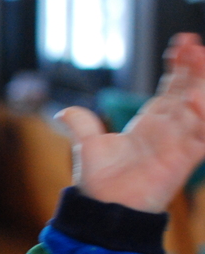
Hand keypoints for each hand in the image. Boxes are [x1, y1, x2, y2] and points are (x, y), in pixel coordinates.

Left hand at [56, 33, 204, 212]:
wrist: (104, 209)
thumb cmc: (100, 182)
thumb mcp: (88, 146)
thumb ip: (81, 124)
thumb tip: (63, 111)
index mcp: (150, 124)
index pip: (170, 89)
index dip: (179, 68)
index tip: (184, 44)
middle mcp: (168, 131)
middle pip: (187, 92)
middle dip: (194, 69)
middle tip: (194, 45)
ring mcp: (178, 144)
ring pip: (199, 109)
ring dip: (200, 86)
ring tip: (200, 59)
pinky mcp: (183, 160)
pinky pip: (202, 138)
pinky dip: (203, 120)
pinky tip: (198, 99)